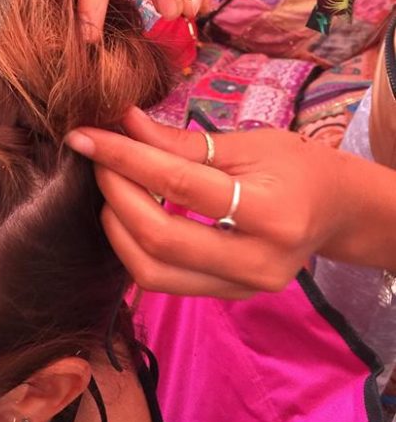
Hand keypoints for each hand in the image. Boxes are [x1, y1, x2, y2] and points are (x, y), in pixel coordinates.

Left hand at [65, 108, 363, 297]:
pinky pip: (164, 281)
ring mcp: (242, 288)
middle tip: (98, 160)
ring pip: (152, 272)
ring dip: (117, 227)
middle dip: (115, 195)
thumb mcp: (246, 144)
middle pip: (160, 239)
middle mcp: (258, 261)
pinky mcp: (227, 298)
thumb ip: (181, 142)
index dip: (124, 159)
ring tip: (112, 187)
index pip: (180, 185)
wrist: (335, 211)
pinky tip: (129, 214)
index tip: (85, 138)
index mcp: (271, 212)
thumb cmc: (295, 166)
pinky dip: (134, 246)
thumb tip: (122, 123)